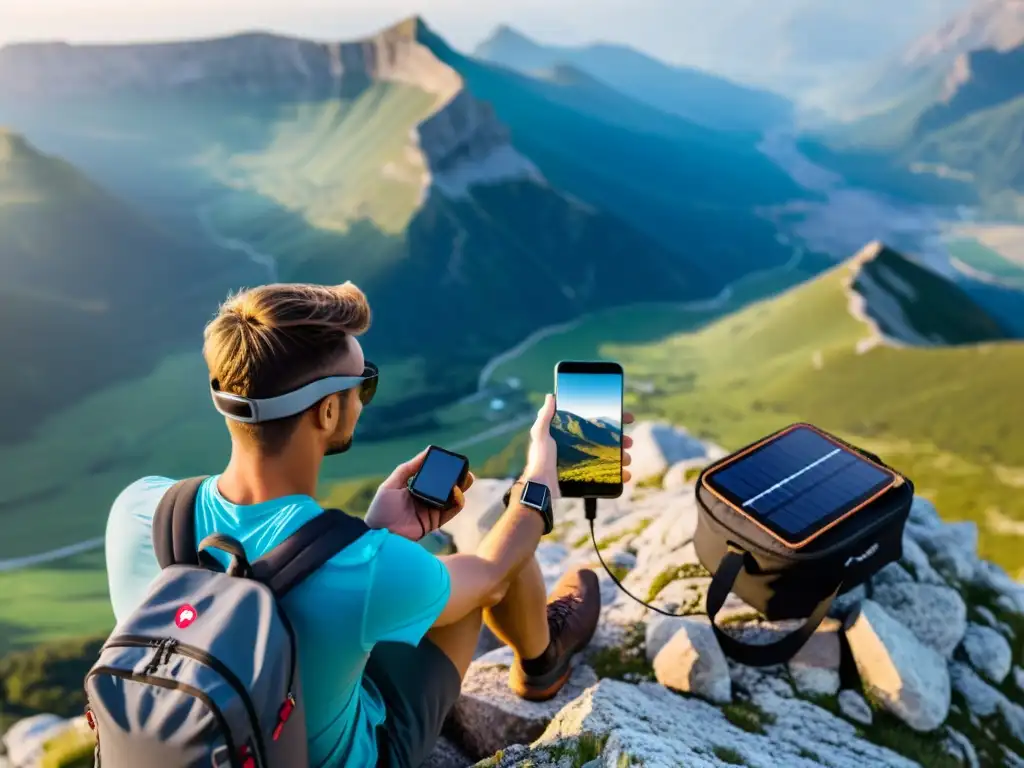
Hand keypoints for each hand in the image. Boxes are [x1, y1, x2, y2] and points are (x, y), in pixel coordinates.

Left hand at [364, 449, 475, 540]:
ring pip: (452, 498)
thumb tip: (427, 451)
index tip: (452, 460)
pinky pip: (451, 510)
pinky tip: (456, 492)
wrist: (381, 536)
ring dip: (461, 488)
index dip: (443, 468)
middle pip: (445, 486)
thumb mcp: (392, 484)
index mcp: (414, 488)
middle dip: (457, 477)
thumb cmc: (381, 510)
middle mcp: (425, 498)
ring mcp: (431, 510)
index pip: (433, 476)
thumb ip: (408, 468)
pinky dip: (457, 501)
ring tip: (466, 478)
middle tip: (465, 469)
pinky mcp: (435, 522)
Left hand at [521, 394, 635, 495]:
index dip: (613, 418)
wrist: (541, 486)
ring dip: (622, 456)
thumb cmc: (539, 459)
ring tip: (627, 460)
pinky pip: (607, 474)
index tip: (627, 417)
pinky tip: (626, 475)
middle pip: (607, 439)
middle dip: (621, 439)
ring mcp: (585, 461)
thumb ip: (545, 417)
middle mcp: (580, 445)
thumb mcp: (540, 435)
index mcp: (572, 433)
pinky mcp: (587, 475)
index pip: (596, 421)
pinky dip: (619, 474)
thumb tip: (550, 396)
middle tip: (630, 442)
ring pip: (610, 456)